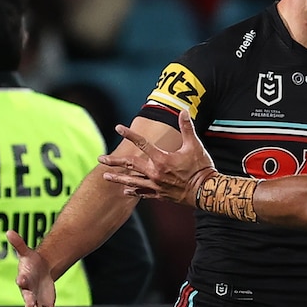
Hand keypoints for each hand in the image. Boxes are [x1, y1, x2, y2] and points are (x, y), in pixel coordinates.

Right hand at [5, 230, 66, 306]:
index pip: (22, 281)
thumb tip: (9, 231)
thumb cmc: (31, 263)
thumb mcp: (26, 253)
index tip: (21, 279)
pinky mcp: (47, 305)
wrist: (38, 272)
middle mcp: (29, 293)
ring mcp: (38, 300)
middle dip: (30, 303)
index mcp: (24, 280)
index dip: (22, 280)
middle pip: (29, 299)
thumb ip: (18, 244)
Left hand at [99, 109, 215, 206]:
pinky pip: (143, 194)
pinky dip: (133, 191)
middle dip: (114, 161)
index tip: (118, 128)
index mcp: (162, 159)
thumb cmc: (201, 167)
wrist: (206, 191)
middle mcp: (155, 173)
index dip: (129, 134)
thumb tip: (184, 111)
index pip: (142, 143)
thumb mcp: (195, 145)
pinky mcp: (160, 195)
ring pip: (132, 181)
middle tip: (100, 158)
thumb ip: (187, 128)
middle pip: (130, 165)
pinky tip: (125, 191)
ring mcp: (156, 185)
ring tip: (105, 176)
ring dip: (118, 178)